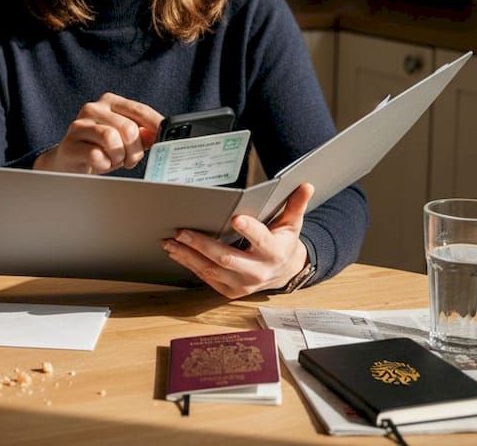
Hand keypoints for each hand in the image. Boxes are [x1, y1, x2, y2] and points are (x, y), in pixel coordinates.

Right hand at [33, 93, 162, 174]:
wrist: (69, 161)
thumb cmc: (100, 148)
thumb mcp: (124, 139)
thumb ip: (142, 134)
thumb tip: (157, 135)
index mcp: (110, 102)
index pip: (140, 110)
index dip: (156, 126)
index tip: (165, 140)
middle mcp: (93, 108)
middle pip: (128, 128)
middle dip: (134, 150)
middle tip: (130, 160)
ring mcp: (79, 125)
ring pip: (111, 138)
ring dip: (118, 157)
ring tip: (114, 161)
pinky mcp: (69, 145)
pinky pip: (96, 155)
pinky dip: (104, 164)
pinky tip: (101, 164)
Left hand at [162, 182, 314, 298]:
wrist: (283, 272)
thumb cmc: (282, 242)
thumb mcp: (292, 223)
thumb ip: (295, 204)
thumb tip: (305, 185)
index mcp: (274, 252)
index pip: (261, 239)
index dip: (249, 229)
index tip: (235, 218)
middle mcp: (258, 271)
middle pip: (226, 258)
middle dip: (202, 244)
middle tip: (181, 231)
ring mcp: (243, 285)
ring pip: (211, 271)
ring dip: (188, 256)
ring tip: (171, 242)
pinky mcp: (231, 291)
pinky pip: (206, 278)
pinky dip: (190, 265)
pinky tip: (177, 252)